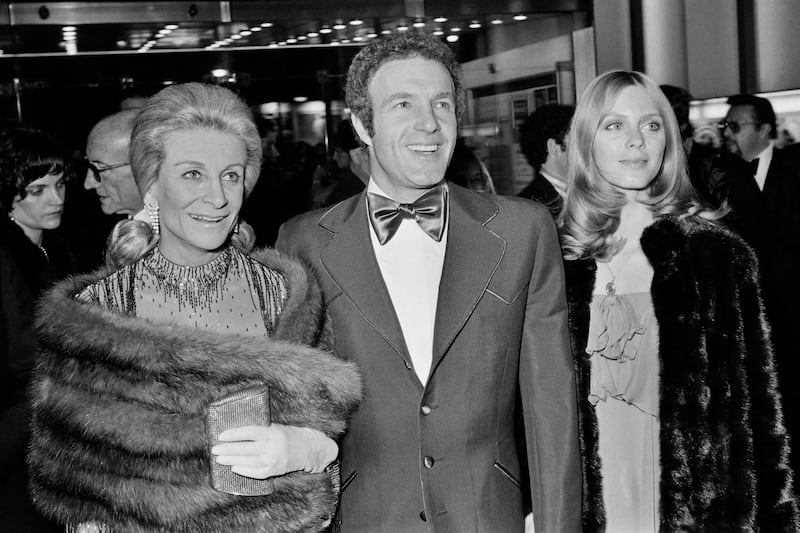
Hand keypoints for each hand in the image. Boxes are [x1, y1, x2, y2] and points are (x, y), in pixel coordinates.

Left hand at [211, 424, 336, 478]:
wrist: (308, 448)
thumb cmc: (288, 435)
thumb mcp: (275, 428)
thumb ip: (259, 431)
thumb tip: (235, 434)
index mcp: (272, 432)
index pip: (249, 432)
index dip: (234, 434)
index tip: (221, 436)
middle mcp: (272, 446)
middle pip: (245, 448)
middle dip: (228, 449)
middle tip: (214, 449)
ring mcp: (273, 460)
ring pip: (248, 461)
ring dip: (232, 460)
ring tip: (219, 459)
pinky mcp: (275, 470)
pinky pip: (256, 472)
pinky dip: (244, 470)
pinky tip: (234, 467)